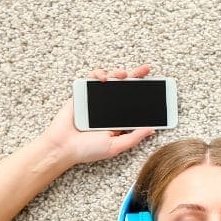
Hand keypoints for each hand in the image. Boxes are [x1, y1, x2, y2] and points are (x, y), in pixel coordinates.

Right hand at [39, 65, 158, 166]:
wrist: (62, 145)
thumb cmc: (87, 150)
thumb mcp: (115, 147)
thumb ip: (133, 138)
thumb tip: (152, 130)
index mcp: (119, 120)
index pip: (135, 104)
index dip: (145, 96)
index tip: (157, 89)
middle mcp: (110, 108)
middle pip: (125, 88)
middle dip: (136, 77)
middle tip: (146, 70)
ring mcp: (97, 99)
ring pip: (111, 80)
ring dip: (119, 74)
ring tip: (124, 74)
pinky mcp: (84, 92)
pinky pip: (93, 78)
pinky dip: (99, 74)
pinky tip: (104, 78)